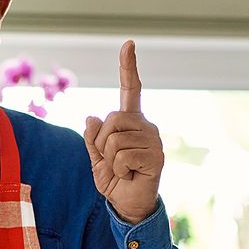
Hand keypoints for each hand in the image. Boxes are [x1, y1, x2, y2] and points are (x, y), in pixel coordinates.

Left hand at [83, 40, 163, 225]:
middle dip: (101, 143)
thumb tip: (92, 117)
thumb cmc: (115, 180)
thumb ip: (93, 138)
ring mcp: (153, 140)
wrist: (128, 205)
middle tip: (112, 161)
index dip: (128, 66)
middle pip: (111, 119)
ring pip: (114, 139)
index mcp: (130, 122)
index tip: (128, 43)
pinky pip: (122, 156)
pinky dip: (119, 170)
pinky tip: (131, 175)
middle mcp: (145, 125)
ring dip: (110, 159)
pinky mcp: (156, 156)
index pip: (130, 89)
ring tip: (123, 169)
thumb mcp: (96, 158)